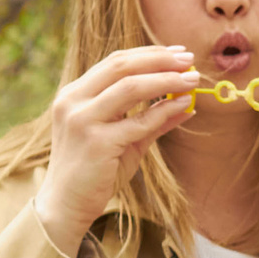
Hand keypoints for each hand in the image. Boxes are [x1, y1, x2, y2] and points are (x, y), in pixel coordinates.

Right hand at [33, 46, 205, 249]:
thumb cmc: (95, 172)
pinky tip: (183, 106)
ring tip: (192, 79)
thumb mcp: (125, 140)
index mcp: (75, 94)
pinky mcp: (96, 142)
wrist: (66, 205)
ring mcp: (82, 120)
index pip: (115, 61)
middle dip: (160, 59)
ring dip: (166, 80)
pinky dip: (163, 110)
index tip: (178, 52)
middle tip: (189, 59)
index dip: (149, 54)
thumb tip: (186, 102)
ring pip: (130, 87)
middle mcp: (74, 101)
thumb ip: (152, 119)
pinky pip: (137, 122)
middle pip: (121, 66)